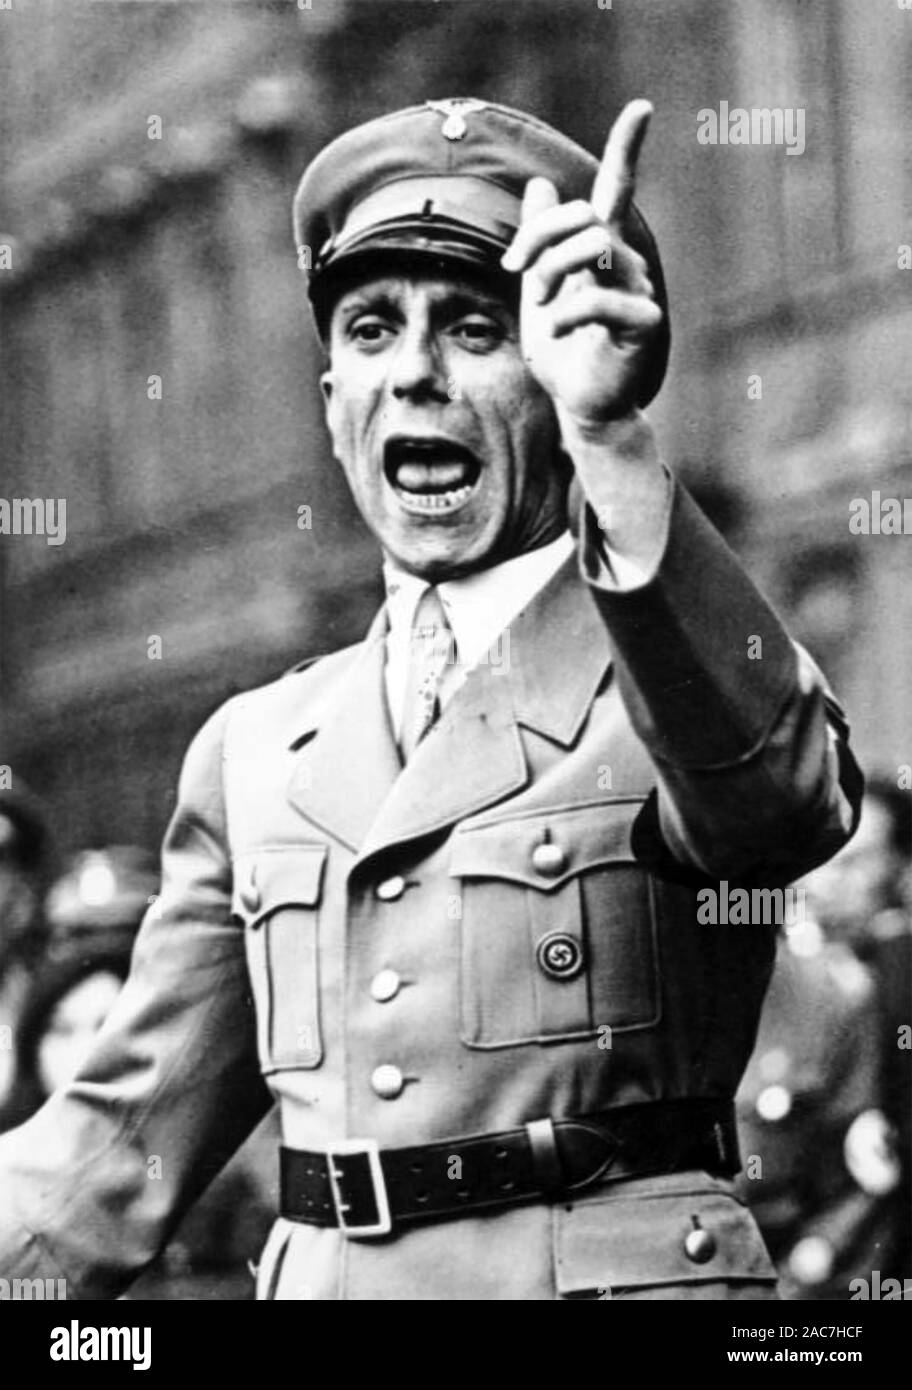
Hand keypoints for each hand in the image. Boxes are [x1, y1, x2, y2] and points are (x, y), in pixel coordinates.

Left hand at [502, 100, 662, 428]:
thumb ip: (538, 242)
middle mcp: (626, 262)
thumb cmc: (563, 353)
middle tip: (516, 269)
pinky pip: (599, 299)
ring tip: (539, 303)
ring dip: (551, 270)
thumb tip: (538, 183)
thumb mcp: (538, 290)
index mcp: (603, 250)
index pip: (616, 190)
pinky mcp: (643, 324)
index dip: (628, 148)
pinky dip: (566, 313)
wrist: (579, 406)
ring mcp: (639, 291)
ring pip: (594, 247)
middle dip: (540, 236)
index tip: (642, 108)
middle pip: (586, 215)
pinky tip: (558, 331)